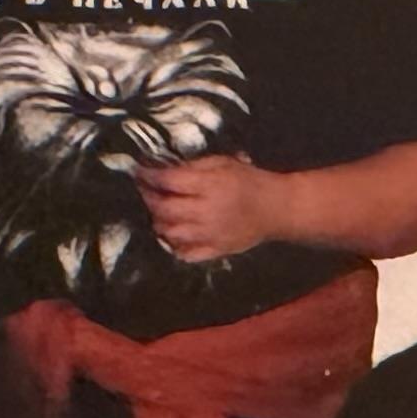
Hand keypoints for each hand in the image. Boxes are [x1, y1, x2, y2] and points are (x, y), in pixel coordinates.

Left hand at [136, 154, 290, 261]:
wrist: (277, 209)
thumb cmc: (250, 181)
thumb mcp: (223, 163)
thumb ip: (194, 167)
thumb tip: (164, 170)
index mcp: (210, 185)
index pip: (168, 181)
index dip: (149, 176)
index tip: (138, 171)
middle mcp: (206, 211)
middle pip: (164, 208)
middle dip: (149, 198)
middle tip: (146, 192)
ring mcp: (210, 234)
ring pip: (170, 232)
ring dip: (159, 222)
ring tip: (160, 214)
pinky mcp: (216, 250)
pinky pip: (187, 254)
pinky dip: (175, 246)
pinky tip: (175, 237)